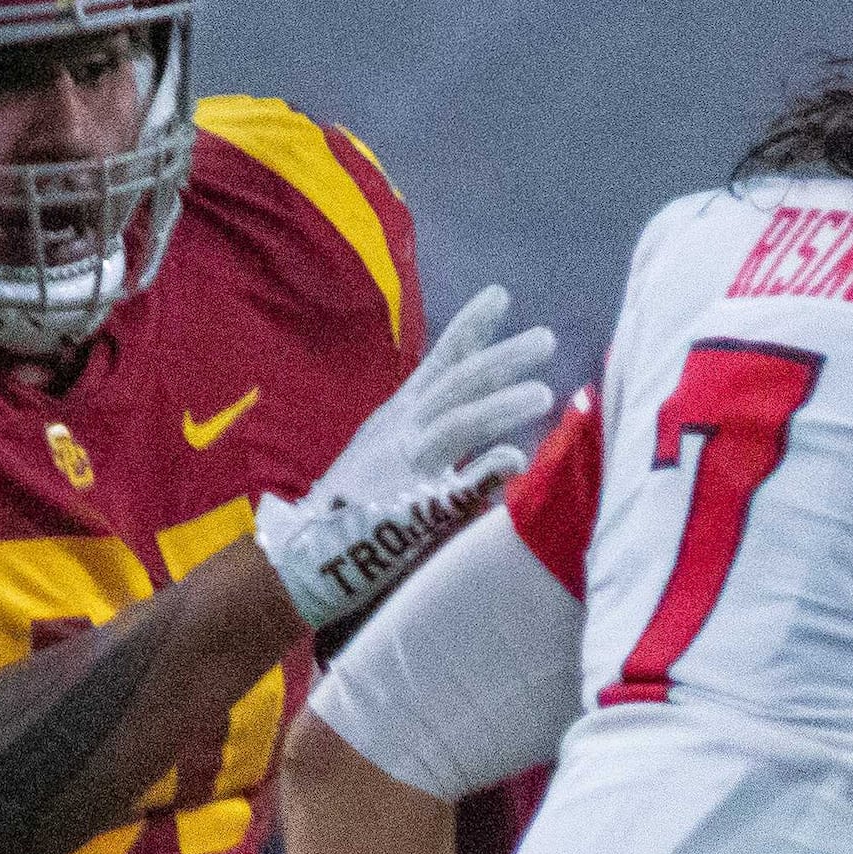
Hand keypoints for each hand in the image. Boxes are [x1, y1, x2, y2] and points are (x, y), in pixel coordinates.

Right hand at [259, 287, 561, 631]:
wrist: (307, 557)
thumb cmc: (359, 515)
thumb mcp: (403, 464)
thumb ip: (451, 449)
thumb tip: (511, 450)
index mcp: (400, 418)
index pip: (441, 364)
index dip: (471, 329)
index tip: (500, 296)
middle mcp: (401, 431)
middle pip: (456, 383)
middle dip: (500, 358)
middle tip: (545, 339)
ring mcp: (402, 465)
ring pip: (455, 421)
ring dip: (499, 404)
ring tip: (542, 393)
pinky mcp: (405, 506)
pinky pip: (450, 485)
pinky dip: (482, 470)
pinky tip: (515, 457)